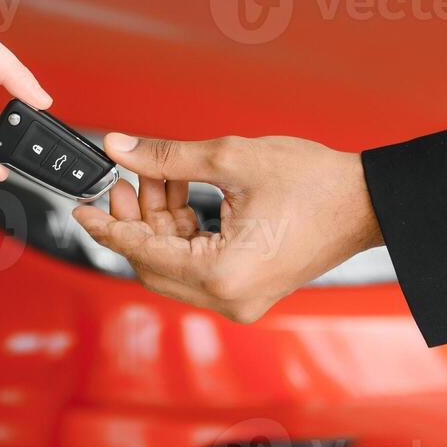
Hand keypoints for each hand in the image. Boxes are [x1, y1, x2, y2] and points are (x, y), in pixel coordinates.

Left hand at [74, 134, 381, 322]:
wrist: (367, 201)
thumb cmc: (316, 183)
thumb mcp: (230, 158)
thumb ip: (166, 157)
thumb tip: (121, 148)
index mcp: (223, 275)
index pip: (142, 251)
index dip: (106, 225)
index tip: (79, 208)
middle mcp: (229, 298)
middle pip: (153, 262)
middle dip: (134, 218)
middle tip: (122, 178)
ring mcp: (240, 298)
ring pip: (173, 261)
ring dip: (159, 218)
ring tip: (156, 172)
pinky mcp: (249, 287)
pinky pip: (198, 262)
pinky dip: (183, 227)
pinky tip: (179, 187)